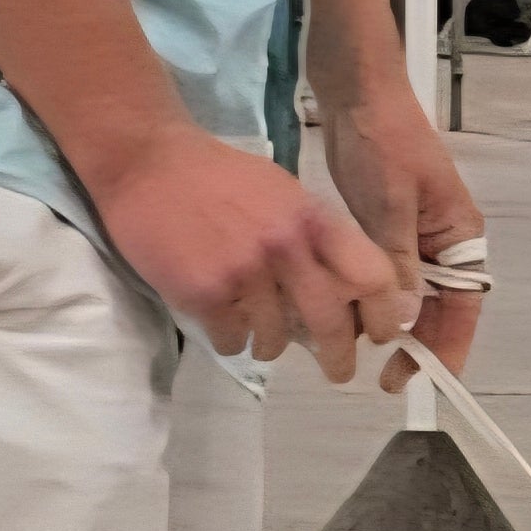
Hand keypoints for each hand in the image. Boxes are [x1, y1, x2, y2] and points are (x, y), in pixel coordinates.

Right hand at [85, 124, 410, 382]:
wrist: (145, 159)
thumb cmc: (218, 177)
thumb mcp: (282, 192)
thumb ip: (316, 238)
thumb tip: (348, 292)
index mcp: (312, 219)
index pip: (372, 276)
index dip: (385, 314)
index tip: (381, 335)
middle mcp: (286, 247)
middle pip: (331, 324)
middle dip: (338, 358)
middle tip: (337, 371)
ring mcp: (244, 272)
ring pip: (276, 339)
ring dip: (270, 343)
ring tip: (258, 332)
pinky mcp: (205, 292)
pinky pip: (232, 340)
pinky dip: (230, 339)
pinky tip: (221, 320)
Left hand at [317, 85, 488, 388]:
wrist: (355, 85)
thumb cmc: (381, 137)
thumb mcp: (390, 204)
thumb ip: (399, 265)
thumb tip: (403, 321)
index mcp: (459, 237)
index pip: (462, 309)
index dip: (443, 349)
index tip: (416, 379)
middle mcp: (443, 243)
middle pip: (437, 310)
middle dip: (412, 343)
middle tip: (382, 375)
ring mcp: (414, 235)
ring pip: (408, 296)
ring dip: (385, 321)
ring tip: (353, 346)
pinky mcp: (386, 225)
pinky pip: (383, 274)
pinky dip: (366, 295)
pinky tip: (342, 310)